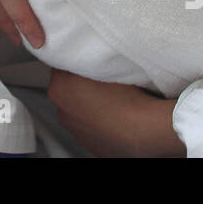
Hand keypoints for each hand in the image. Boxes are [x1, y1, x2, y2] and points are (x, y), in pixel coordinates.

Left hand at [47, 70, 184, 156]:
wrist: (143, 129)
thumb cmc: (125, 95)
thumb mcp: (103, 64)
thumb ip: (86, 57)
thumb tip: (85, 55)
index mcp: (58, 90)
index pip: (60, 68)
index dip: (76, 61)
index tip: (89, 60)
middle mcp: (62, 114)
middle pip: (69, 91)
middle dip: (81, 85)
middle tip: (102, 79)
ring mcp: (77, 133)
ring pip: (81, 112)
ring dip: (92, 106)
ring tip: (113, 100)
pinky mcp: (93, 148)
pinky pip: (94, 129)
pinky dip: (102, 123)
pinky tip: (117, 117)